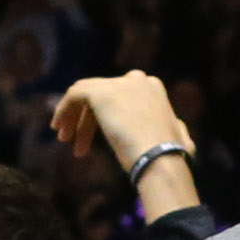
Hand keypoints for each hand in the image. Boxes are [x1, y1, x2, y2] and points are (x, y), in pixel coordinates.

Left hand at [52, 70, 191, 172]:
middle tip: (78, 143)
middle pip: (103, 96)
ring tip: (65, 140)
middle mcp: (137, 81)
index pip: (122, 97)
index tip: (98, 138)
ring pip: (87, 95)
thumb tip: (178, 129)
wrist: (160, 158)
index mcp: (153, 89)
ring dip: (74, 116)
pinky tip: (59, 128)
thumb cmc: (171, 156)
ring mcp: (118, 84)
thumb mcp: (180, 138)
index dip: (106, 116)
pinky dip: (63, 109)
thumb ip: (174, 127)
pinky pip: (74, 95)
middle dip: (88, 118)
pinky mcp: (100, 92)